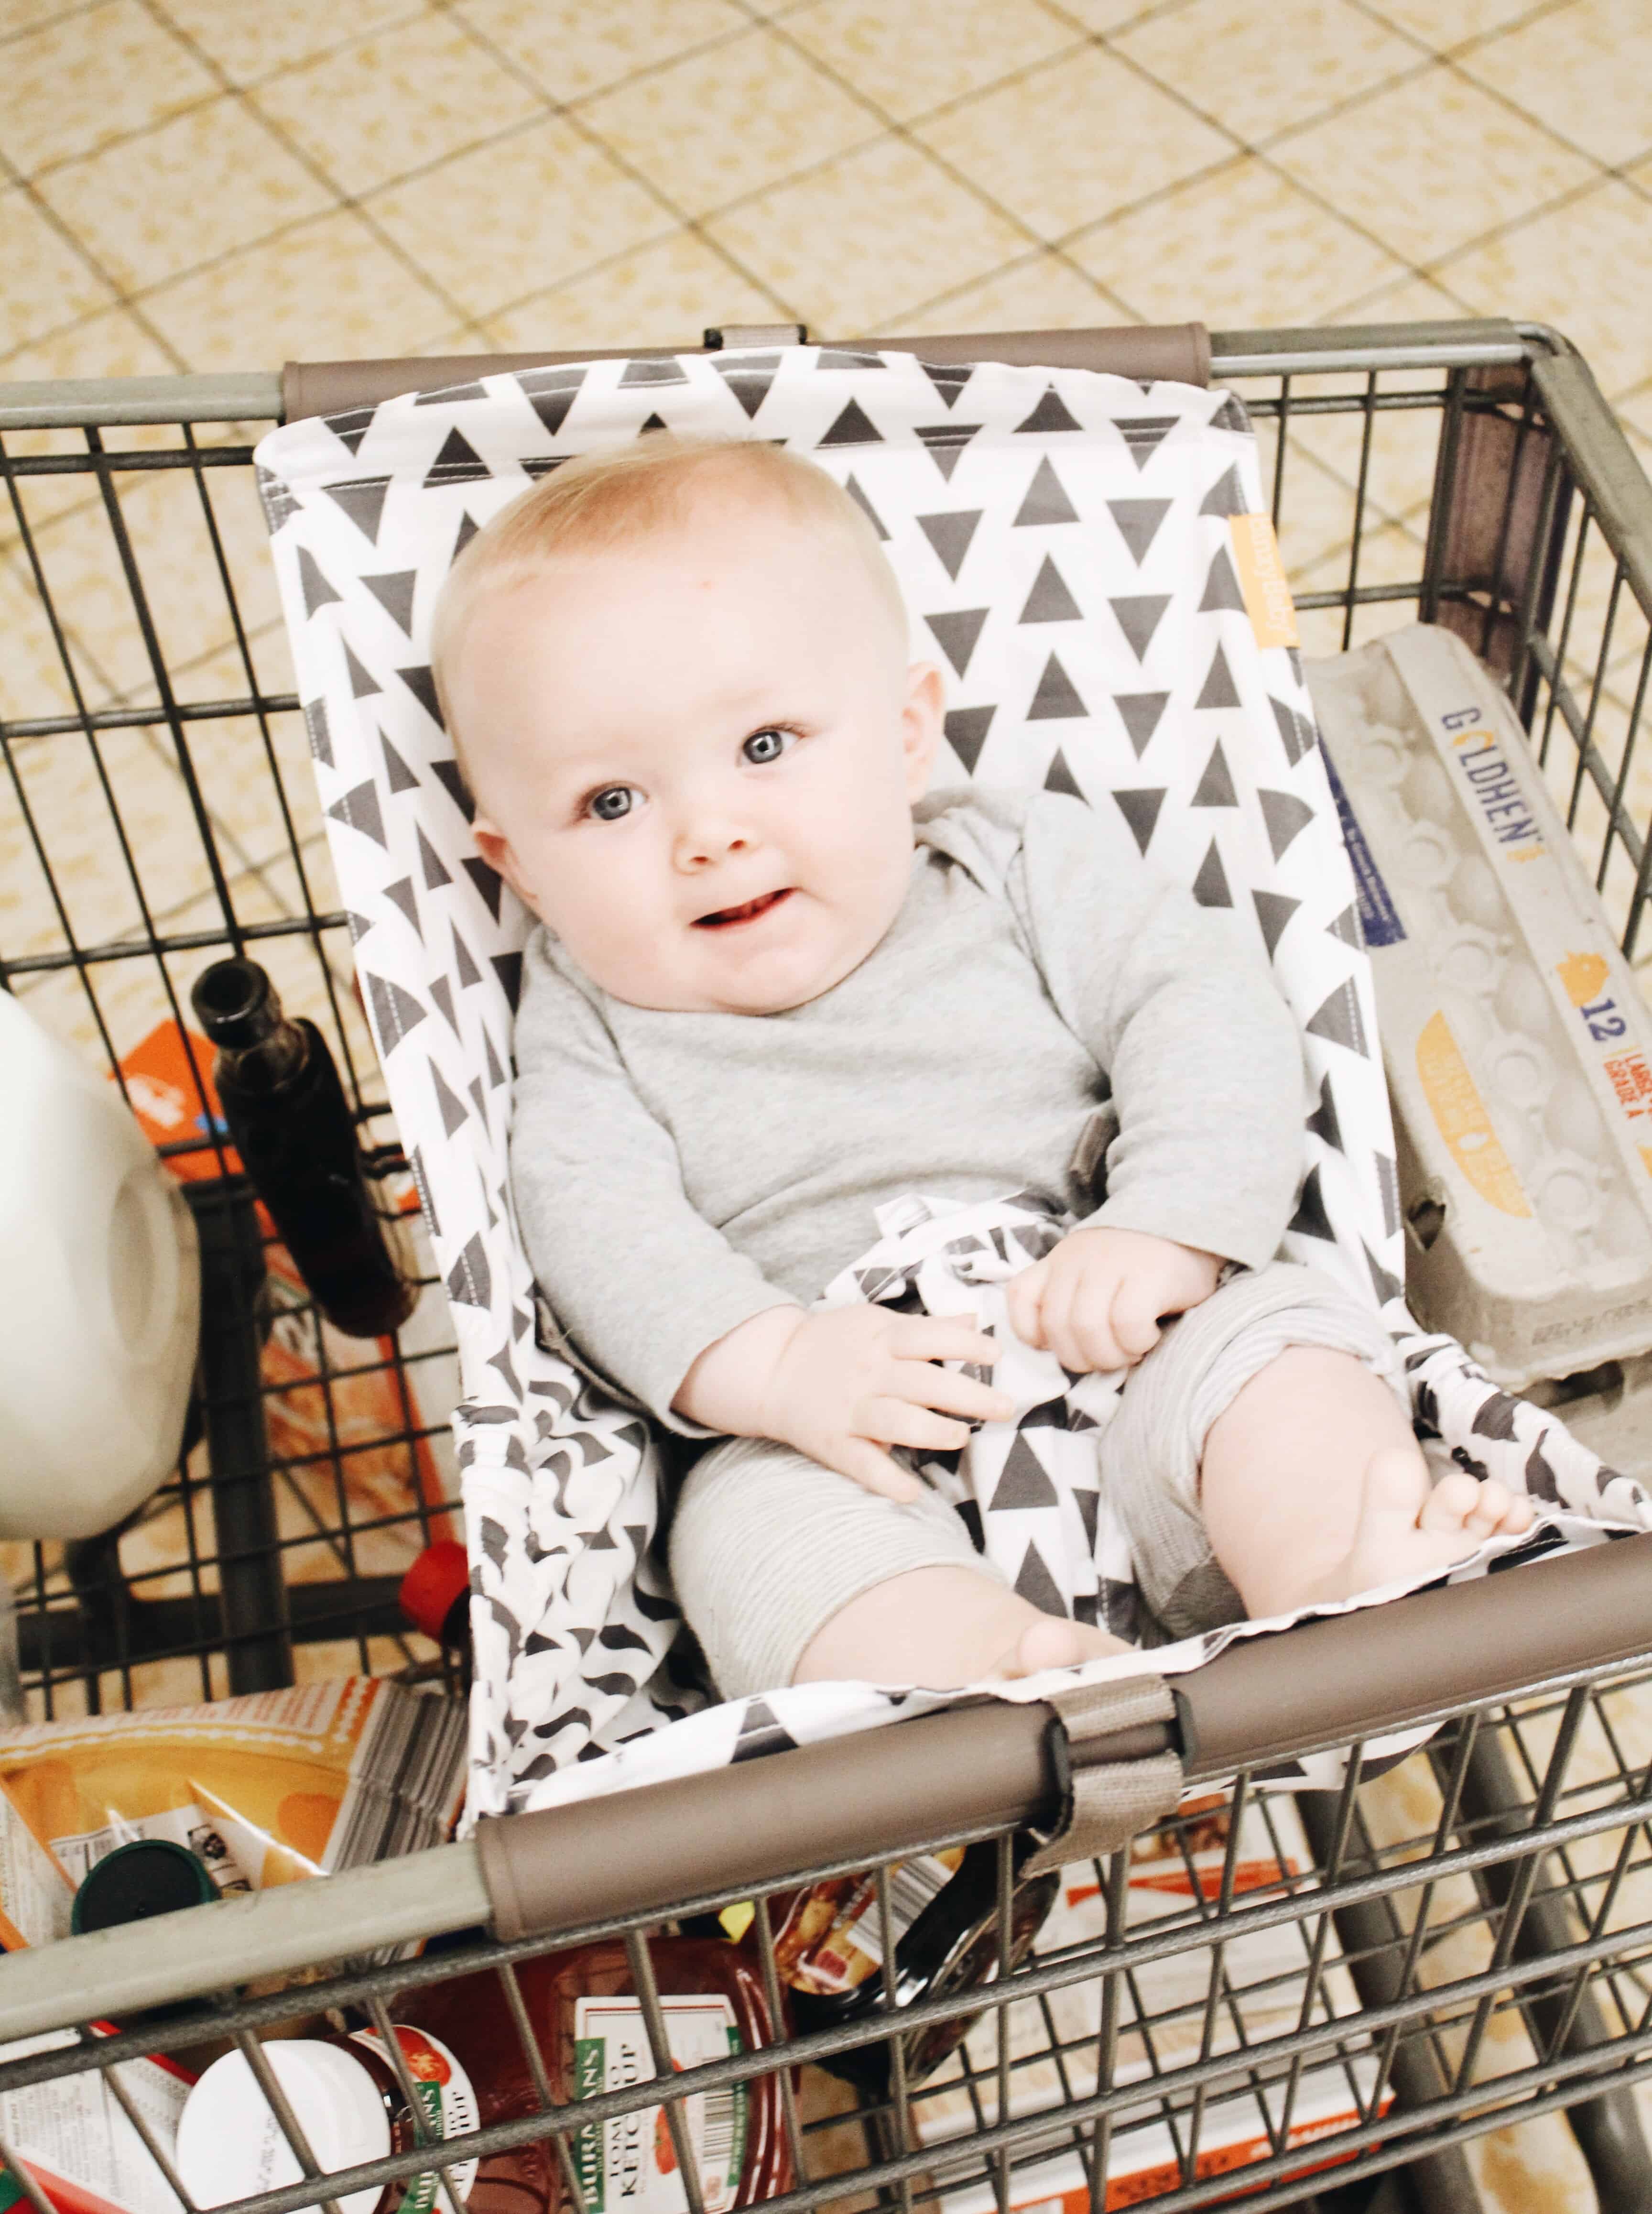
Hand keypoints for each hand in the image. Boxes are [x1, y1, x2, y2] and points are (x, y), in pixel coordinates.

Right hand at [760, 1306, 1012, 1503]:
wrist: (771, 1368)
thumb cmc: (834, 1342)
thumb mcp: (876, 1321)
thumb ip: (928, 1326)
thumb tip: (975, 1320)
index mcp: (882, 1339)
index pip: (928, 1337)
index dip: (964, 1345)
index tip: (996, 1356)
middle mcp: (869, 1373)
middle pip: (923, 1383)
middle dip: (968, 1396)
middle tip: (1005, 1408)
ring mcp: (851, 1410)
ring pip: (895, 1422)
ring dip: (931, 1432)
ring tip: (961, 1439)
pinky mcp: (834, 1443)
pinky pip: (861, 1465)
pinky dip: (886, 1481)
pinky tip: (912, 1493)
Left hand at [1004, 1226, 1219, 1374]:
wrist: (1192, 1219)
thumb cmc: (1141, 1261)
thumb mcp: (1092, 1270)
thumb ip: (1070, 1296)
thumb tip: (1060, 1347)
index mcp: (1059, 1260)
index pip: (1020, 1295)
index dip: (1032, 1333)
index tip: (1062, 1343)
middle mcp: (1078, 1259)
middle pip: (1057, 1325)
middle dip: (1080, 1358)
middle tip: (1108, 1357)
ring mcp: (1112, 1263)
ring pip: (1088, 1328)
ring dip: (1109, 1355)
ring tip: (1130, 1351)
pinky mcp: (1149, 1274)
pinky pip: (1128, 1324)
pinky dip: (1136, 1343)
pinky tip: (1150, 1337)